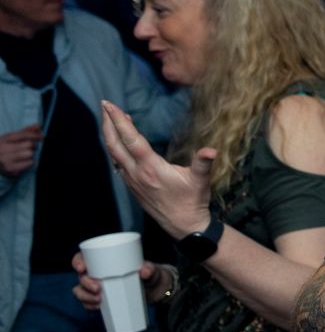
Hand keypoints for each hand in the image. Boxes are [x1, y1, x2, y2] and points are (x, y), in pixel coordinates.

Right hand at [0, 124, 41, 175]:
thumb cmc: (4, 150)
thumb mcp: (11, 139)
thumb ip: (25, 132)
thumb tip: (38, 125)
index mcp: (3, 140)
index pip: (21, 135)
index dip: (34, 135)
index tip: (42, 136)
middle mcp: (2, 149)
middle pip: (28, 144)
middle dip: (32, 146)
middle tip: (29, 148)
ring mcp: (6, 160)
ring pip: (30, 154)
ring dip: (31, 155)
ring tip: (24, 156)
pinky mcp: (11, 169)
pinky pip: (29, 163)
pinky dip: (29, 163)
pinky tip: (22, 162)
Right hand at [71, 252, 166, 309]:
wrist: (154, 290)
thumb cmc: (149, 274)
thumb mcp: (151, 270)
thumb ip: (149, 269)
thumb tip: (144, 271)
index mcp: (104, 260)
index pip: (83, 257)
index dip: (78, 261)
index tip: (82, 268)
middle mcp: (97, 273)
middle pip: (81, 276)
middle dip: (85, 283)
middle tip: (98, 288)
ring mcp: (98, 287)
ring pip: (81, 291)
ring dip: (85, 296)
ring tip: (99, 300)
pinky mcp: (101, 299)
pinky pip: (88, 303)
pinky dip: (89, 306)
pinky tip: (97, 307)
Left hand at [100, 101, 213, 237]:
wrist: (184, 226)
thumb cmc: (193, 202)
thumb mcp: (200, 181)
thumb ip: (203, 163)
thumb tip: (211, 150)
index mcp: (151, 168)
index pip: (130, 139)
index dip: (119, 120)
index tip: (110, 105)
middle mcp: (137, 173)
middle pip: (115, 144)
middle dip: (108, 123)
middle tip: (105, 105)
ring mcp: (132, 180)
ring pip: (114, 154)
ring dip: (110, 135)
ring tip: (111, 119)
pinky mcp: (132, 186)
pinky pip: (118, 163)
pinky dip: (116, 148)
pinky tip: (120, 142)